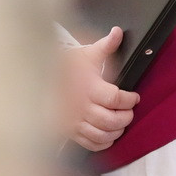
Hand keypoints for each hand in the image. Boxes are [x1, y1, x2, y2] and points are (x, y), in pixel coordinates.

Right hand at [60, 26, 139, 150]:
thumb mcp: (87, 54)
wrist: (41, 78)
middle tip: (129, 111)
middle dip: (126, 117)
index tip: (134, 97)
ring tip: (121, 123)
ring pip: (102, 135)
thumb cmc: (68, 66)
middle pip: (111, 120)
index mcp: (87, 86)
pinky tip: (108, 135)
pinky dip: (103, 143)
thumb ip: (105, 46)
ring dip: (117, 131)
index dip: (129, 100)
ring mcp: (73, 121)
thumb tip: (118, 32)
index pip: (115, 99)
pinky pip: (89, 143)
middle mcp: (80, 106)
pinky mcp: (68, 131)